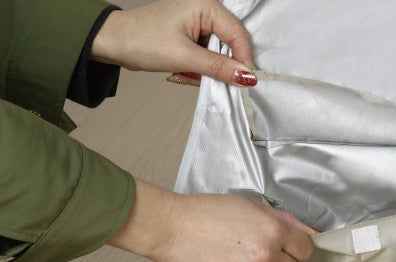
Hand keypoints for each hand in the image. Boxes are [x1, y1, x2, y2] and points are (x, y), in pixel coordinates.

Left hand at [91, 0, 256, 86]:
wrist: (113, 42)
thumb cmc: (142, 41)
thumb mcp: (184, 57)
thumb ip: (218, 67)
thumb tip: (247, 77)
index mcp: (206, 6)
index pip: (238, 34)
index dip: (243, 59)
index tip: (245, 83)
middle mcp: (206, 11)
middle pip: (231, 44)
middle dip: (222, 66)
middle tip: (210, 81)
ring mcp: (199, 23)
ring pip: (220, 53)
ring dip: (208, 69)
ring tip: (187, 73)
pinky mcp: (193, 36)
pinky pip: (208, 56)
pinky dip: (200, 68)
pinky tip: (184, 72)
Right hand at [109, 179, 314, 261]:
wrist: (174, 227)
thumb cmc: (211, 212)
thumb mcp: (254, 207)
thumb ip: (287, 221)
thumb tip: (315, 233)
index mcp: (274, 231)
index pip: (305, 250)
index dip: (295, 248)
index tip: (284, 247)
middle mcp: (267, 255)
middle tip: (259, 254)